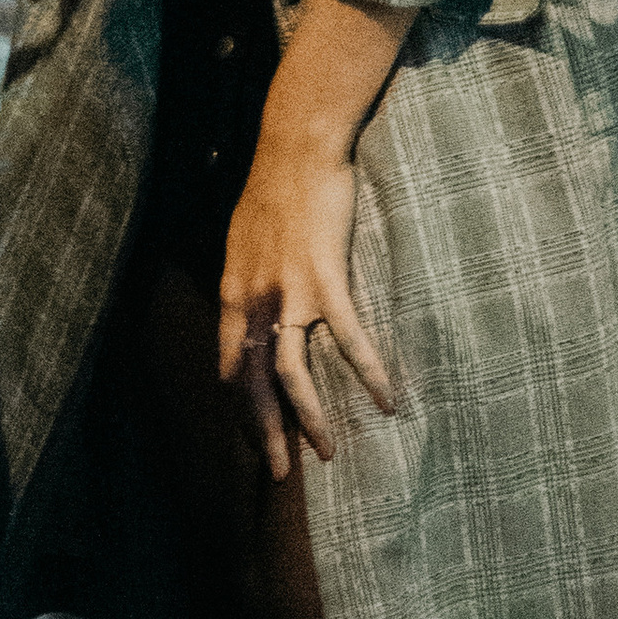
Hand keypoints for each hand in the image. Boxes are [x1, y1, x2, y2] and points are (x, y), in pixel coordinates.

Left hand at [216, 128, 393, 477]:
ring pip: (294, 377)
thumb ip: (245, 281)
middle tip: (281, 473)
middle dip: (267, 434)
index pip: (231, 368)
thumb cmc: (273, 186)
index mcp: (233, 293)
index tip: (255, 438)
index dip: (241, 409)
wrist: (297, 145)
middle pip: (254, 385)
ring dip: (310, 420)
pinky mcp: (326, 278)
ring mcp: (289, 292)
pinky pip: (347, 339)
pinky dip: (367, 373)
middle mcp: (254, 301)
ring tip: (327, 453)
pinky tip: (386, 400)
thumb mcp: (242, 239)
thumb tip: (249, 312)